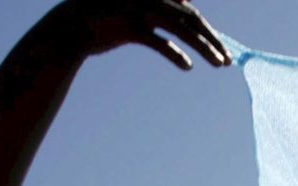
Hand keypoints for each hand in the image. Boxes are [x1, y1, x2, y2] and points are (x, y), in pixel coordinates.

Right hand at [51, 1, 230, 70]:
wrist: (69, 29)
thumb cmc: (106, 22)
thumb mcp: (137, 11)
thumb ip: (162, 7)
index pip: (189, 10)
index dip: (208, 30)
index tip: (222, 50)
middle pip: (189, 17)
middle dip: (212, 39)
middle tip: (228, 61)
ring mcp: (138, 9)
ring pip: (179, 26)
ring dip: (203, 47)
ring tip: (220, 64)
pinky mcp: (127, 27)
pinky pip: (157, 40)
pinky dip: (174, 53)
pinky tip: (188, 67)